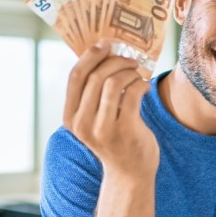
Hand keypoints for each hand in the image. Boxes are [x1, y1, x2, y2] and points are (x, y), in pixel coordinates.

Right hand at [64, 40, 158, 179]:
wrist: (130, 173)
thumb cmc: (114, 139)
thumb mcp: (94, 118)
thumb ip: (92, 94)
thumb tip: (102, 53)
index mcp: (70, 117)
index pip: (75, 77)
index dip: (90, 56)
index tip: (105, 43)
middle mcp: (82, 124)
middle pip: (95, 77)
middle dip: (115, 61)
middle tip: (130, 59)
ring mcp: (103, 128)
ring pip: (114, 83)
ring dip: (130, 72)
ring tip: (138, 74)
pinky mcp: (125, 130)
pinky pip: (133, 94)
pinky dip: (141, 84)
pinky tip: (145, 87)